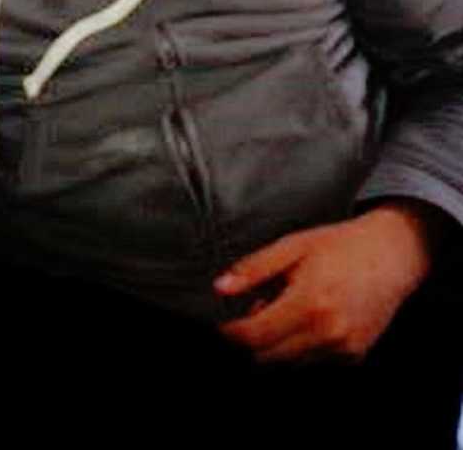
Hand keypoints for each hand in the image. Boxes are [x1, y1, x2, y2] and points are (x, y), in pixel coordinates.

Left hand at [214, 203, 439, 363]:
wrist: (391, 255)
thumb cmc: (340, 246)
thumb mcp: (291, 246)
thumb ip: (253, 269)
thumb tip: (220, 288)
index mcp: (309, 302)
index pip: (254, 336)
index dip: (230, 335)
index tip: (219, 328)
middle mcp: (328, 332)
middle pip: (268, 357)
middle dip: (249, 341)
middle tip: (253, 310)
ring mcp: (343, 349)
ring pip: (288, 363)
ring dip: (272, 345)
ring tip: (281, 309)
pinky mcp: (354, 357)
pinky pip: (312, 363)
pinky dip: (296, 348)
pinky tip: (302, 319)